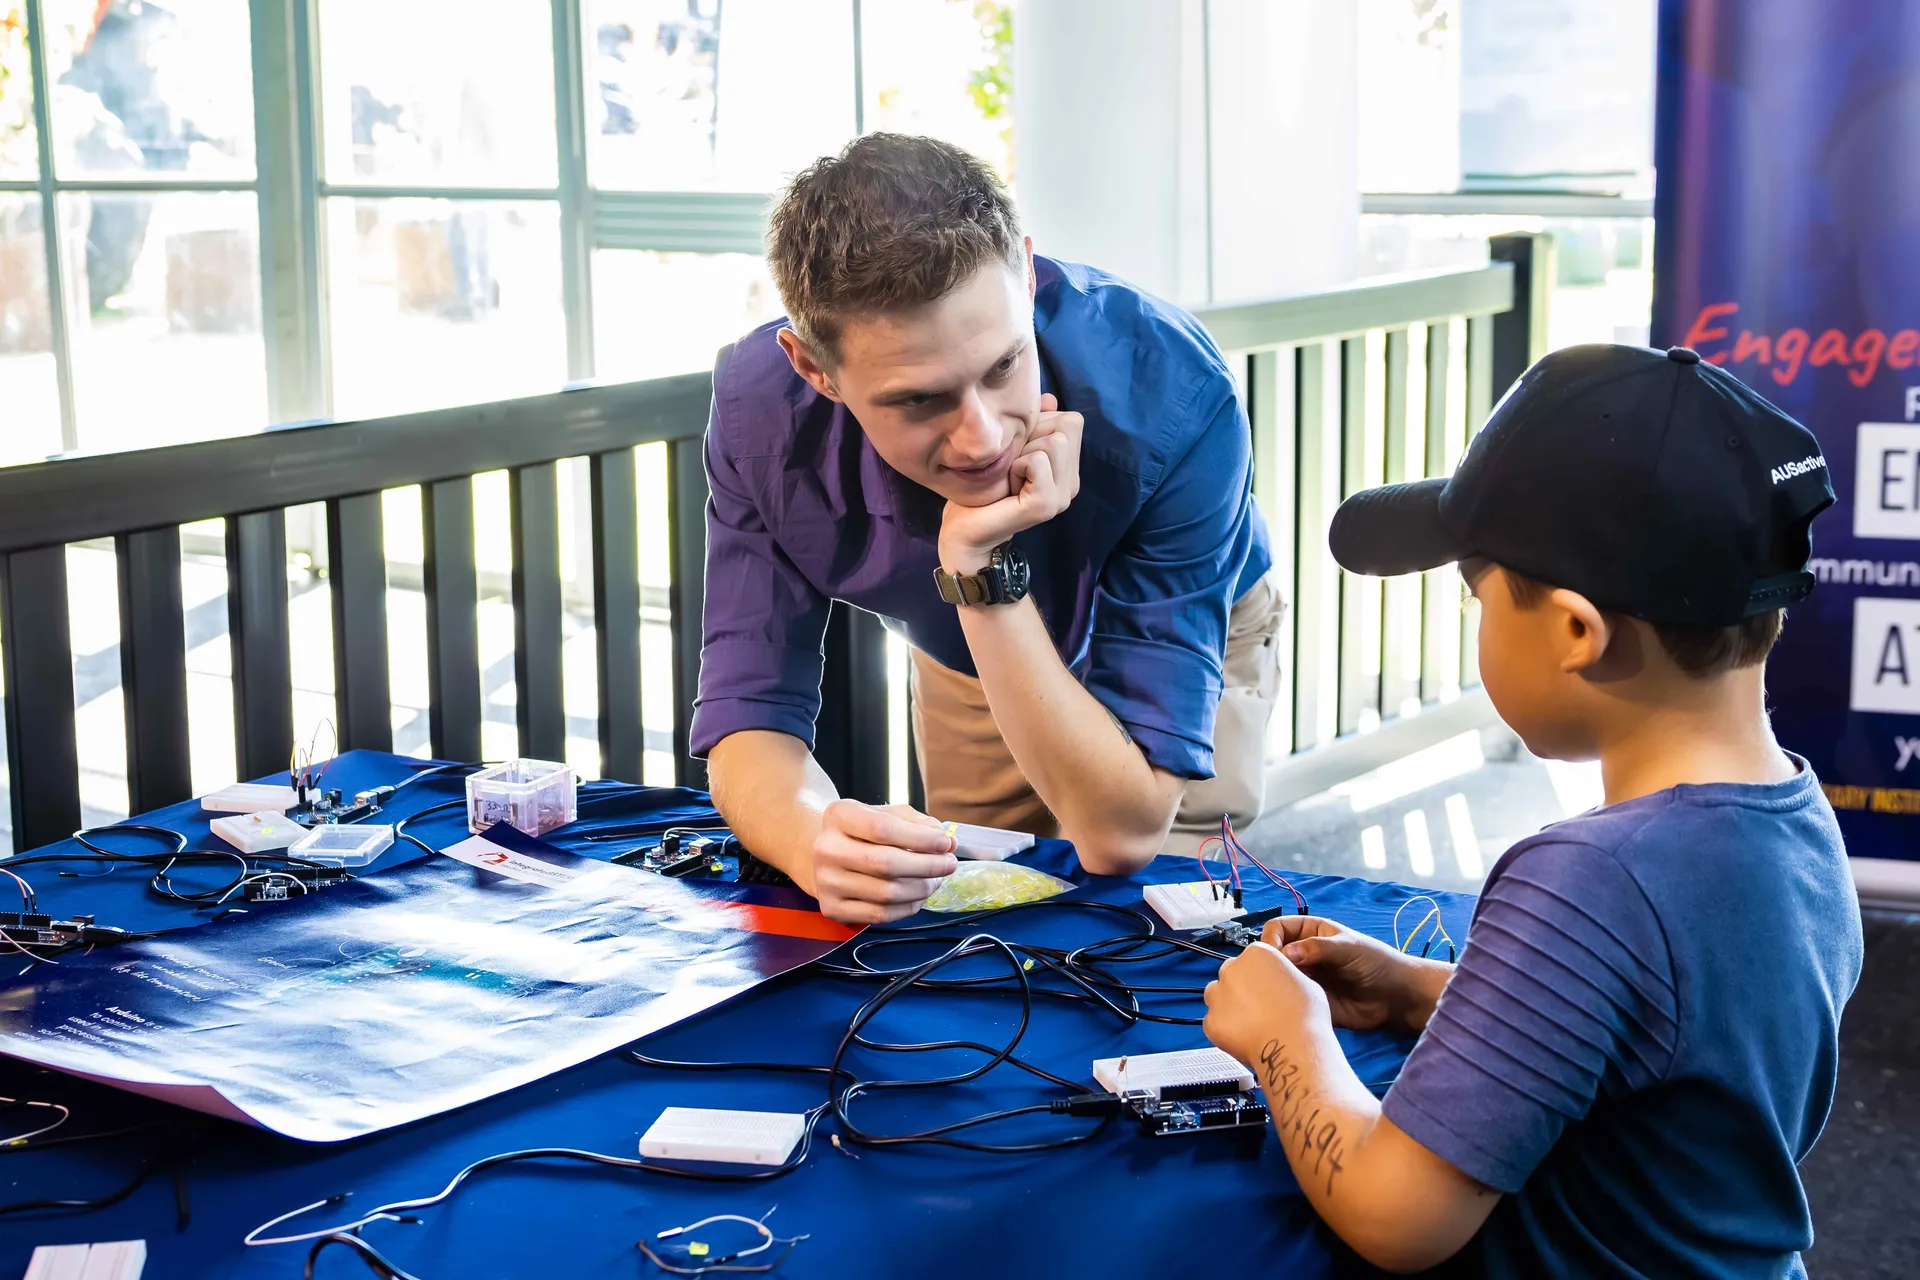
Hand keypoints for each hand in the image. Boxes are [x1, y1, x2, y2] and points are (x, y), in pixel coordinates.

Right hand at [808, 800, 957, 924]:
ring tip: (935, 880)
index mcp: (839, 816)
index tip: (946, 843)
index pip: (884, 828)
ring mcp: (826, 882)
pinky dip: (908, 907)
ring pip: (887, 893)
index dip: (921, 838)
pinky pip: (880, 915)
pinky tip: (918, 896)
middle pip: (886, 863)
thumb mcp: (886, 814)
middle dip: (927, 866)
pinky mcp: (832, 908)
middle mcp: (826, 848)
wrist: (823, 855)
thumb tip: (947, 843)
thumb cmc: (863, 832)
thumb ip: (917, 823)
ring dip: (922, 888)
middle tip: (949, 864)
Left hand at [938, 393, 1082, 567]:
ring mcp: (1063, 496)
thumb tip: (1049, 398)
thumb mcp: (1012, 447)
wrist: (966, 529)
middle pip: (1066, 426)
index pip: (1072, 420)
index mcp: (1069, 469)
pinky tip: (1009, 485)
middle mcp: (1072, 483)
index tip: (1019, 452)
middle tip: (1013, 466)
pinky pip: (1037, 460)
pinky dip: (1017, 465)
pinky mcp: (1046, 504)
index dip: (1040, 425)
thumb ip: (1033, 423)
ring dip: (1023, 452)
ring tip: (1011, 476)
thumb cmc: (985, 487)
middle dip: (1032, 437)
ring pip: (1054, 441)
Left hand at [1203, 941, 1330, 1069]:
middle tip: (1259, 1005)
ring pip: (1217, 994)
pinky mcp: (1211, 1020)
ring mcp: (1218, 994)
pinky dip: (1225, 1028)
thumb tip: (1283, 982)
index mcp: (1257, 954)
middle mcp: (1233, 969)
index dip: (1259, 974)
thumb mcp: (1306, 982)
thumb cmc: (1304, 1017)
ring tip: (1251, 1021)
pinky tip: (1245, 1035)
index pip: (1251, 957)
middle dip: (1242, 987)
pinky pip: (1214, 1021)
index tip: (1265, 985)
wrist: (1293, 1046)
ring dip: (1229, 1004)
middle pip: (1231, 973)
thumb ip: (1285, 976)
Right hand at [1264, 916, 1451, 1035]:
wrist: (1395, 997)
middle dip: (1268, 964)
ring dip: (1274, 984)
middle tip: (1273, 977)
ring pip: (1276, 978)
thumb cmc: (1375, 962)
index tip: (1272, 954)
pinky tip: (1285, 1007)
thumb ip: (1317, 948)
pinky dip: (1282, 1002)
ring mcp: (1304, 978)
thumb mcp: (1347, 947)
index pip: (1278, 929)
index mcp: (1309, 933)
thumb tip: (1284, 954)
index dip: (1271, 939)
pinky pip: (1287, 1000)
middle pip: (1272, 954)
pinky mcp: (1307, 1000)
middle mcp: (1302, 954)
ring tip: (1279, 993)